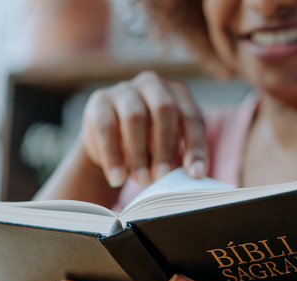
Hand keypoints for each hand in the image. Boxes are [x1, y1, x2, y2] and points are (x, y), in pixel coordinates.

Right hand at [81, 71, 207, 187]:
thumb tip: (196, 174)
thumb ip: (184, 157)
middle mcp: (153, 84)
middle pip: (164, 109)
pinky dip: (112, 156)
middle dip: (165, 146)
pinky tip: (118, 178)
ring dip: (139, 153)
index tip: (195, 174)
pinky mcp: (100, 101)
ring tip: (142, 180)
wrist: (112, 142)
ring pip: (134, 116)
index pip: (192, 117)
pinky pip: (106, 127)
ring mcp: (125, 89)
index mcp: (178, 94)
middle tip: (162, 177)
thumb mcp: (171, 148)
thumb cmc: (151, 145)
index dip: (195, 146)